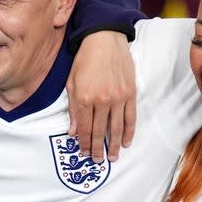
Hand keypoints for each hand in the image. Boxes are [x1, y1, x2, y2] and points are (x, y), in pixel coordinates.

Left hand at [66, 31, 135, 162]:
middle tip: (97, 161)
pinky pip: (130, 118)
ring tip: (113, 157)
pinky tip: (127, 142)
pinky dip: (129, 132)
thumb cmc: (84, 60)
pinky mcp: (130, 94)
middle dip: (97, 149)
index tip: (83, 153)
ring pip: (116, 128)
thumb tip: (72, 131)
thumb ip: (72, 108)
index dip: (83, 143)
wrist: (105, 40)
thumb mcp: (71, 82)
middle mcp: (101, 101)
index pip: (83, 128)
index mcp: (84, 98)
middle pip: (99, 131)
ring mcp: (118, 98)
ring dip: (114, 145)